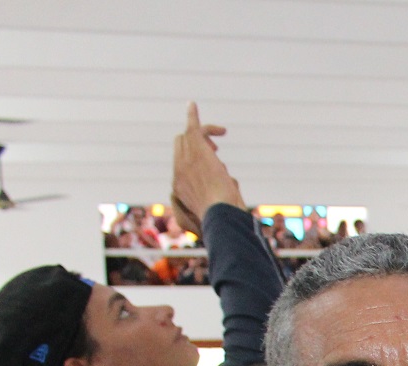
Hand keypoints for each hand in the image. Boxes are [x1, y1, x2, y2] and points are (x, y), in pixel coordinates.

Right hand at [170, 103, 243, 237]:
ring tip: (220, 133)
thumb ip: (220, 195)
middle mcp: (177, 172)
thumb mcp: (217, 209)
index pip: (181, 163)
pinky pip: (192, 127)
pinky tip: (192, 104)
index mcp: (179, 187)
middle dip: (196, 144)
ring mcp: (185, 161)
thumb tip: (230, 184)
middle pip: (181, 146)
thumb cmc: (222, 219)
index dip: (194, 158)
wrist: (219, 215)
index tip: (214, 161)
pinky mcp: (197, 151)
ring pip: (188, 137)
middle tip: (216, 149)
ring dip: (204, 133)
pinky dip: (192, 115)